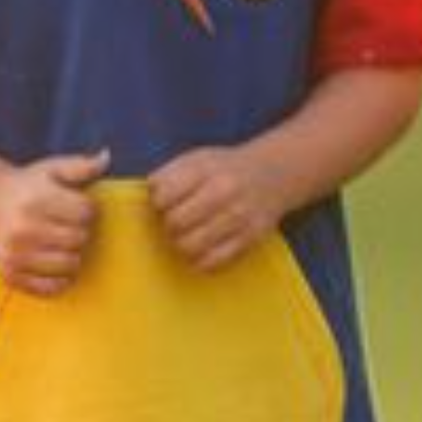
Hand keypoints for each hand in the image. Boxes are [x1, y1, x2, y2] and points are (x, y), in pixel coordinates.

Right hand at [0, 148, 105, 293]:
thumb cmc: (27, 186)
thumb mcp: (51, 169)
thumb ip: (81, 165)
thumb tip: (106, 157)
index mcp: (36, 199)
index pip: (86, 212)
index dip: (87, 209)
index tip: (75, 206)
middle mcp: (23, 228)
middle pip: (80, 239)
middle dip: (79, 232)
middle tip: (67, 226)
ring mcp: (15, 254)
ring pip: (70, 265)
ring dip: (72, 255)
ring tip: (61, 244)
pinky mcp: (10, 274)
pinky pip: (52, 287)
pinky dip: (59, 278)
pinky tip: (52, 262)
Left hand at [148, 140, 286, 271]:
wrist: (273, 173)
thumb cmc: (224, 168)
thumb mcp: (196, 159)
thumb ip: (169, 174)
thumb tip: (148, 196)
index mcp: (205, 170)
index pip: (164, 194)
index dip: (157, 202)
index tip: (163, 203)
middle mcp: (223, 193)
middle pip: (175, 222)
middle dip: (168, 224)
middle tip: (174, 222)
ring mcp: (239, 218)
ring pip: (191, 245)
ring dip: (181, 244)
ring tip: (185, 236)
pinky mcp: (250, 239)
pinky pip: (214, 262)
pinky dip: (200, 262)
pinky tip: (200, 252)